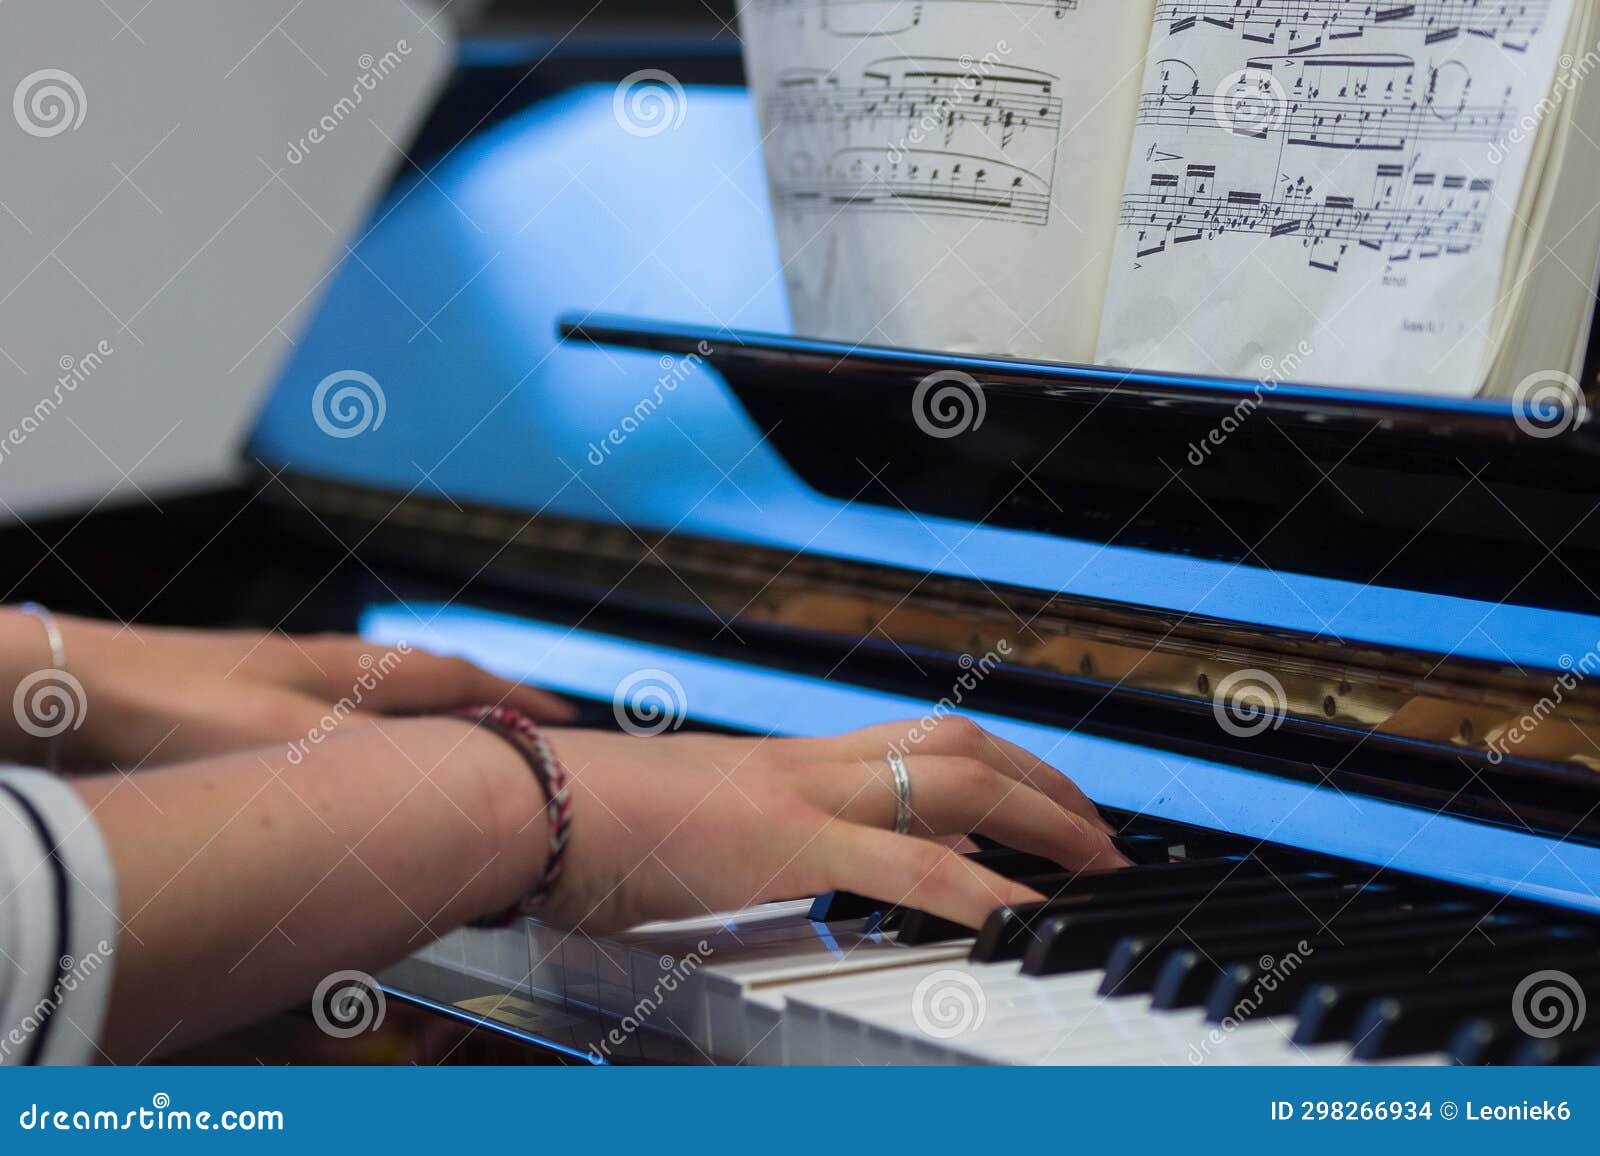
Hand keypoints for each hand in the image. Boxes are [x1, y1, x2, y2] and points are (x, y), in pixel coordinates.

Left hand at [3, 609, 572, 768]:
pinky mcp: (246, 701)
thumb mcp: (287, 741)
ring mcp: (285, 679)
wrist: (75, 688)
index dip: (516, 700)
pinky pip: (343, 717)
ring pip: (384, 699)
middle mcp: (325, 665)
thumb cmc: (173, 710)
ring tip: (460, 748)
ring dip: (432, 720)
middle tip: (531, 730)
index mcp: (349, 667)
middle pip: (428, 680)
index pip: (458, 677)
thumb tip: (447, 776)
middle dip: (484, 704)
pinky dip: (378, 737)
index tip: (568, 718)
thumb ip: (367, 755)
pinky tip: (358, 765)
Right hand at [535, 717, 1128, 933]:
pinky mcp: (781, 845)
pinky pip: (907, 867)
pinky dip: (979, 891)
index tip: (1034, 802)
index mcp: (779, 763)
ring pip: (952, 782)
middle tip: (1102, 829)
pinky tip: (1026, 918)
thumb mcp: (673, 835)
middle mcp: (801, 763)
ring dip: (1041, 817)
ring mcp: (796, 795)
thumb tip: (754, 876)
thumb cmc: (571, 823)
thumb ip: (731, 849)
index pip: (908, 745)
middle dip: (1043, 782)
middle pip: (954, 745)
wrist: (514, 801)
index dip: (989, 767)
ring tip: (1100, 861)